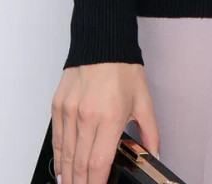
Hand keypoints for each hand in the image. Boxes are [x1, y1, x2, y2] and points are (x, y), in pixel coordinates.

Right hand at [51, 63, 159, 183]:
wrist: (103, 42)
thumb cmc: (123, 68)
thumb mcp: (143, 101)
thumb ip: (150, 132)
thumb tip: (155, 154)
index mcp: (110, 117)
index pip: (99, 163)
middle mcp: (86, 116)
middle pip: (80, 164)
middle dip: (82, 183)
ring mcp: (69, 111)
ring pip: (66, 154)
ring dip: (69, 176)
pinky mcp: (58, 105)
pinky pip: (57, 139)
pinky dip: (59, 157)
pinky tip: (63, 169)